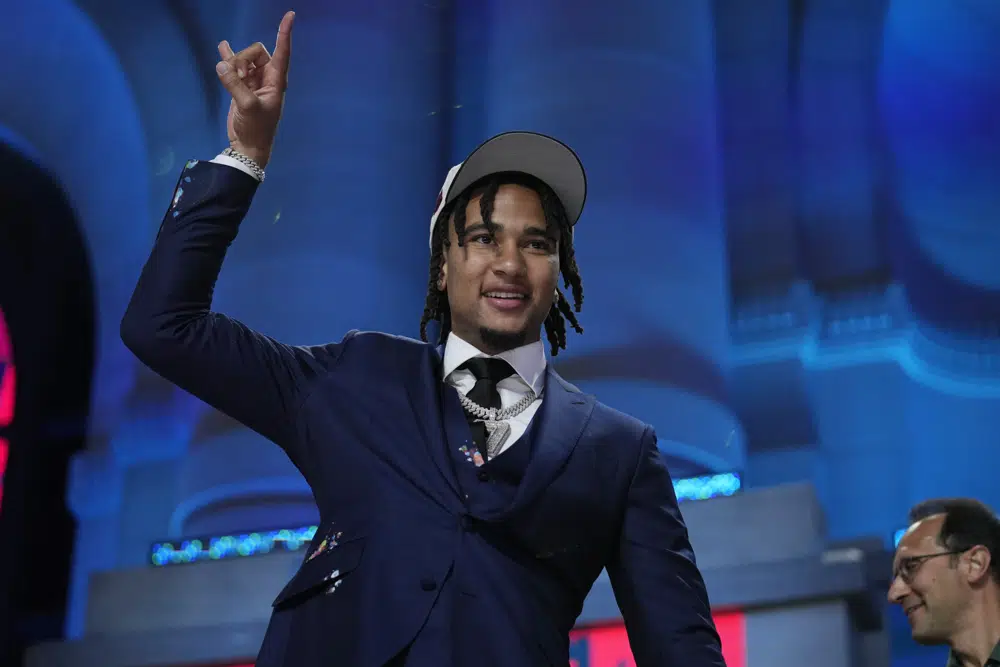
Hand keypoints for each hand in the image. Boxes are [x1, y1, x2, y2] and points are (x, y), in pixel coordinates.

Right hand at [215, 11, 294, 168]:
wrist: (248, 146)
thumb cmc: (256, 129)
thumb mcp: (248, 106)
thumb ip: (235, 85)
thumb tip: (222, 65)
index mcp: (277, 81)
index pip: (282, 52)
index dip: (285, 33)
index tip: (290, 15)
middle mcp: (267, 78)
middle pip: (256, 53)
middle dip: (243, 58)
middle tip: (236, 76)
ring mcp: (254, 82)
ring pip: (243, 60)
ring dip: (233, 63)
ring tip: (227, 76)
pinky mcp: (241, 87)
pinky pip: (234, 67)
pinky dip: (228, 58)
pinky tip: (222, 46)